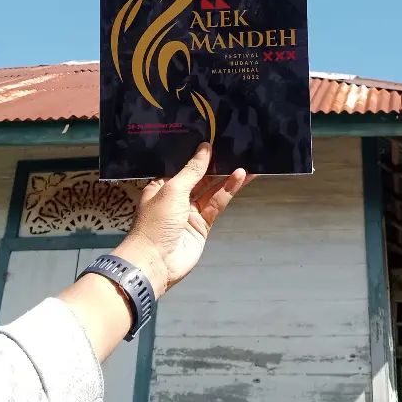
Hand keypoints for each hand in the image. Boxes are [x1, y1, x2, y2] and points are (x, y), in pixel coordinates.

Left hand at [113, 142, 252, 296]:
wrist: (156, 262)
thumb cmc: (157, 221)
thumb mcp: (173, 189)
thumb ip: (192, 170)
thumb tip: (205, 147)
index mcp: (162, 186)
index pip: (182, 166)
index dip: (197, 155)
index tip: (214, 139)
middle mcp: (177, 197)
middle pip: (199, 178)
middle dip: (215, 165)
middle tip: (235, 149)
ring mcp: (190, 212)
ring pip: (211, 190)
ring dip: (226, 177)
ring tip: (246, 162)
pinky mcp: (203, 225)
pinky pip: (217, 204)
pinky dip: (228, 191)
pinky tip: (240, 178)